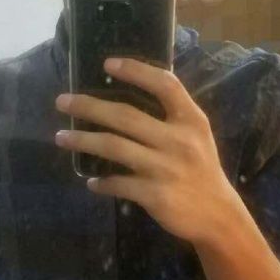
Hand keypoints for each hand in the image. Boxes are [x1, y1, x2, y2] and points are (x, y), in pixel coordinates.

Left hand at [54, 57, 243, 246]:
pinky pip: (119, 183)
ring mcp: (165, 168)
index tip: (108, 64)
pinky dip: (102, 182)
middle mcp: (178, 140)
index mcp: (191, 121)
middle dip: (90, 107)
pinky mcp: (155, 195)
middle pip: (126, 116)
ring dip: (83, 141)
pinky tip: (91, 181)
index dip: (136, 71)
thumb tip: (129, 98)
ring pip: (114, 147)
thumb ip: (172, 116)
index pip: (165, 85)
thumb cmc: (201, 169)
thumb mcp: (197, 136)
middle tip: (63, 102)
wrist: (218, 215)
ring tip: (61, 137)